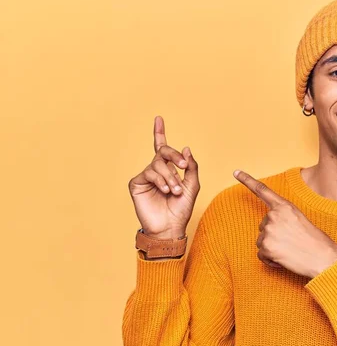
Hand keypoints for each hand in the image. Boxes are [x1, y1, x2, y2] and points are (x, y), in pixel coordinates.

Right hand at [128, 116, 200, 238]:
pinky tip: (165, 190)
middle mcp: (156, 170)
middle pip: (163, 152)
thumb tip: (186, 148)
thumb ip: (191, 166)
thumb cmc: (181, 209)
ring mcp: (145, 177)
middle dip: (174, 156)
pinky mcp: (136, 184)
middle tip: (183, 166)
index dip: (159, 133)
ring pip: (158, 164)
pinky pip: (149, 173)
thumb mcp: (192, 185)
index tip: (158, 118)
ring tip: (175, 190)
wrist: (170, 227)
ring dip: (170, 176)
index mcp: (169, 169)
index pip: (162, 148)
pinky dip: (160, 180)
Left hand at [233, 169, 336, 278]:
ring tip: (290, 251)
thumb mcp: (300, 220)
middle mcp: (274, 215)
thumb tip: (269, 227)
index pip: (262, 190)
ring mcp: (268, 230)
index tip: (235, 172)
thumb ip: (283, 218)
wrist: (324, 258)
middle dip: (273, 235)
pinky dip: (271, 260)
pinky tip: (285, 259)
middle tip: (291, 242)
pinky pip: (262, 255)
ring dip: (272, 248)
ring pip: (261, 241)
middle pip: (263, 226)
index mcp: (285, 206)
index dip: (247, 180)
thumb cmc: (315, 241)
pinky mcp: (265, 246)